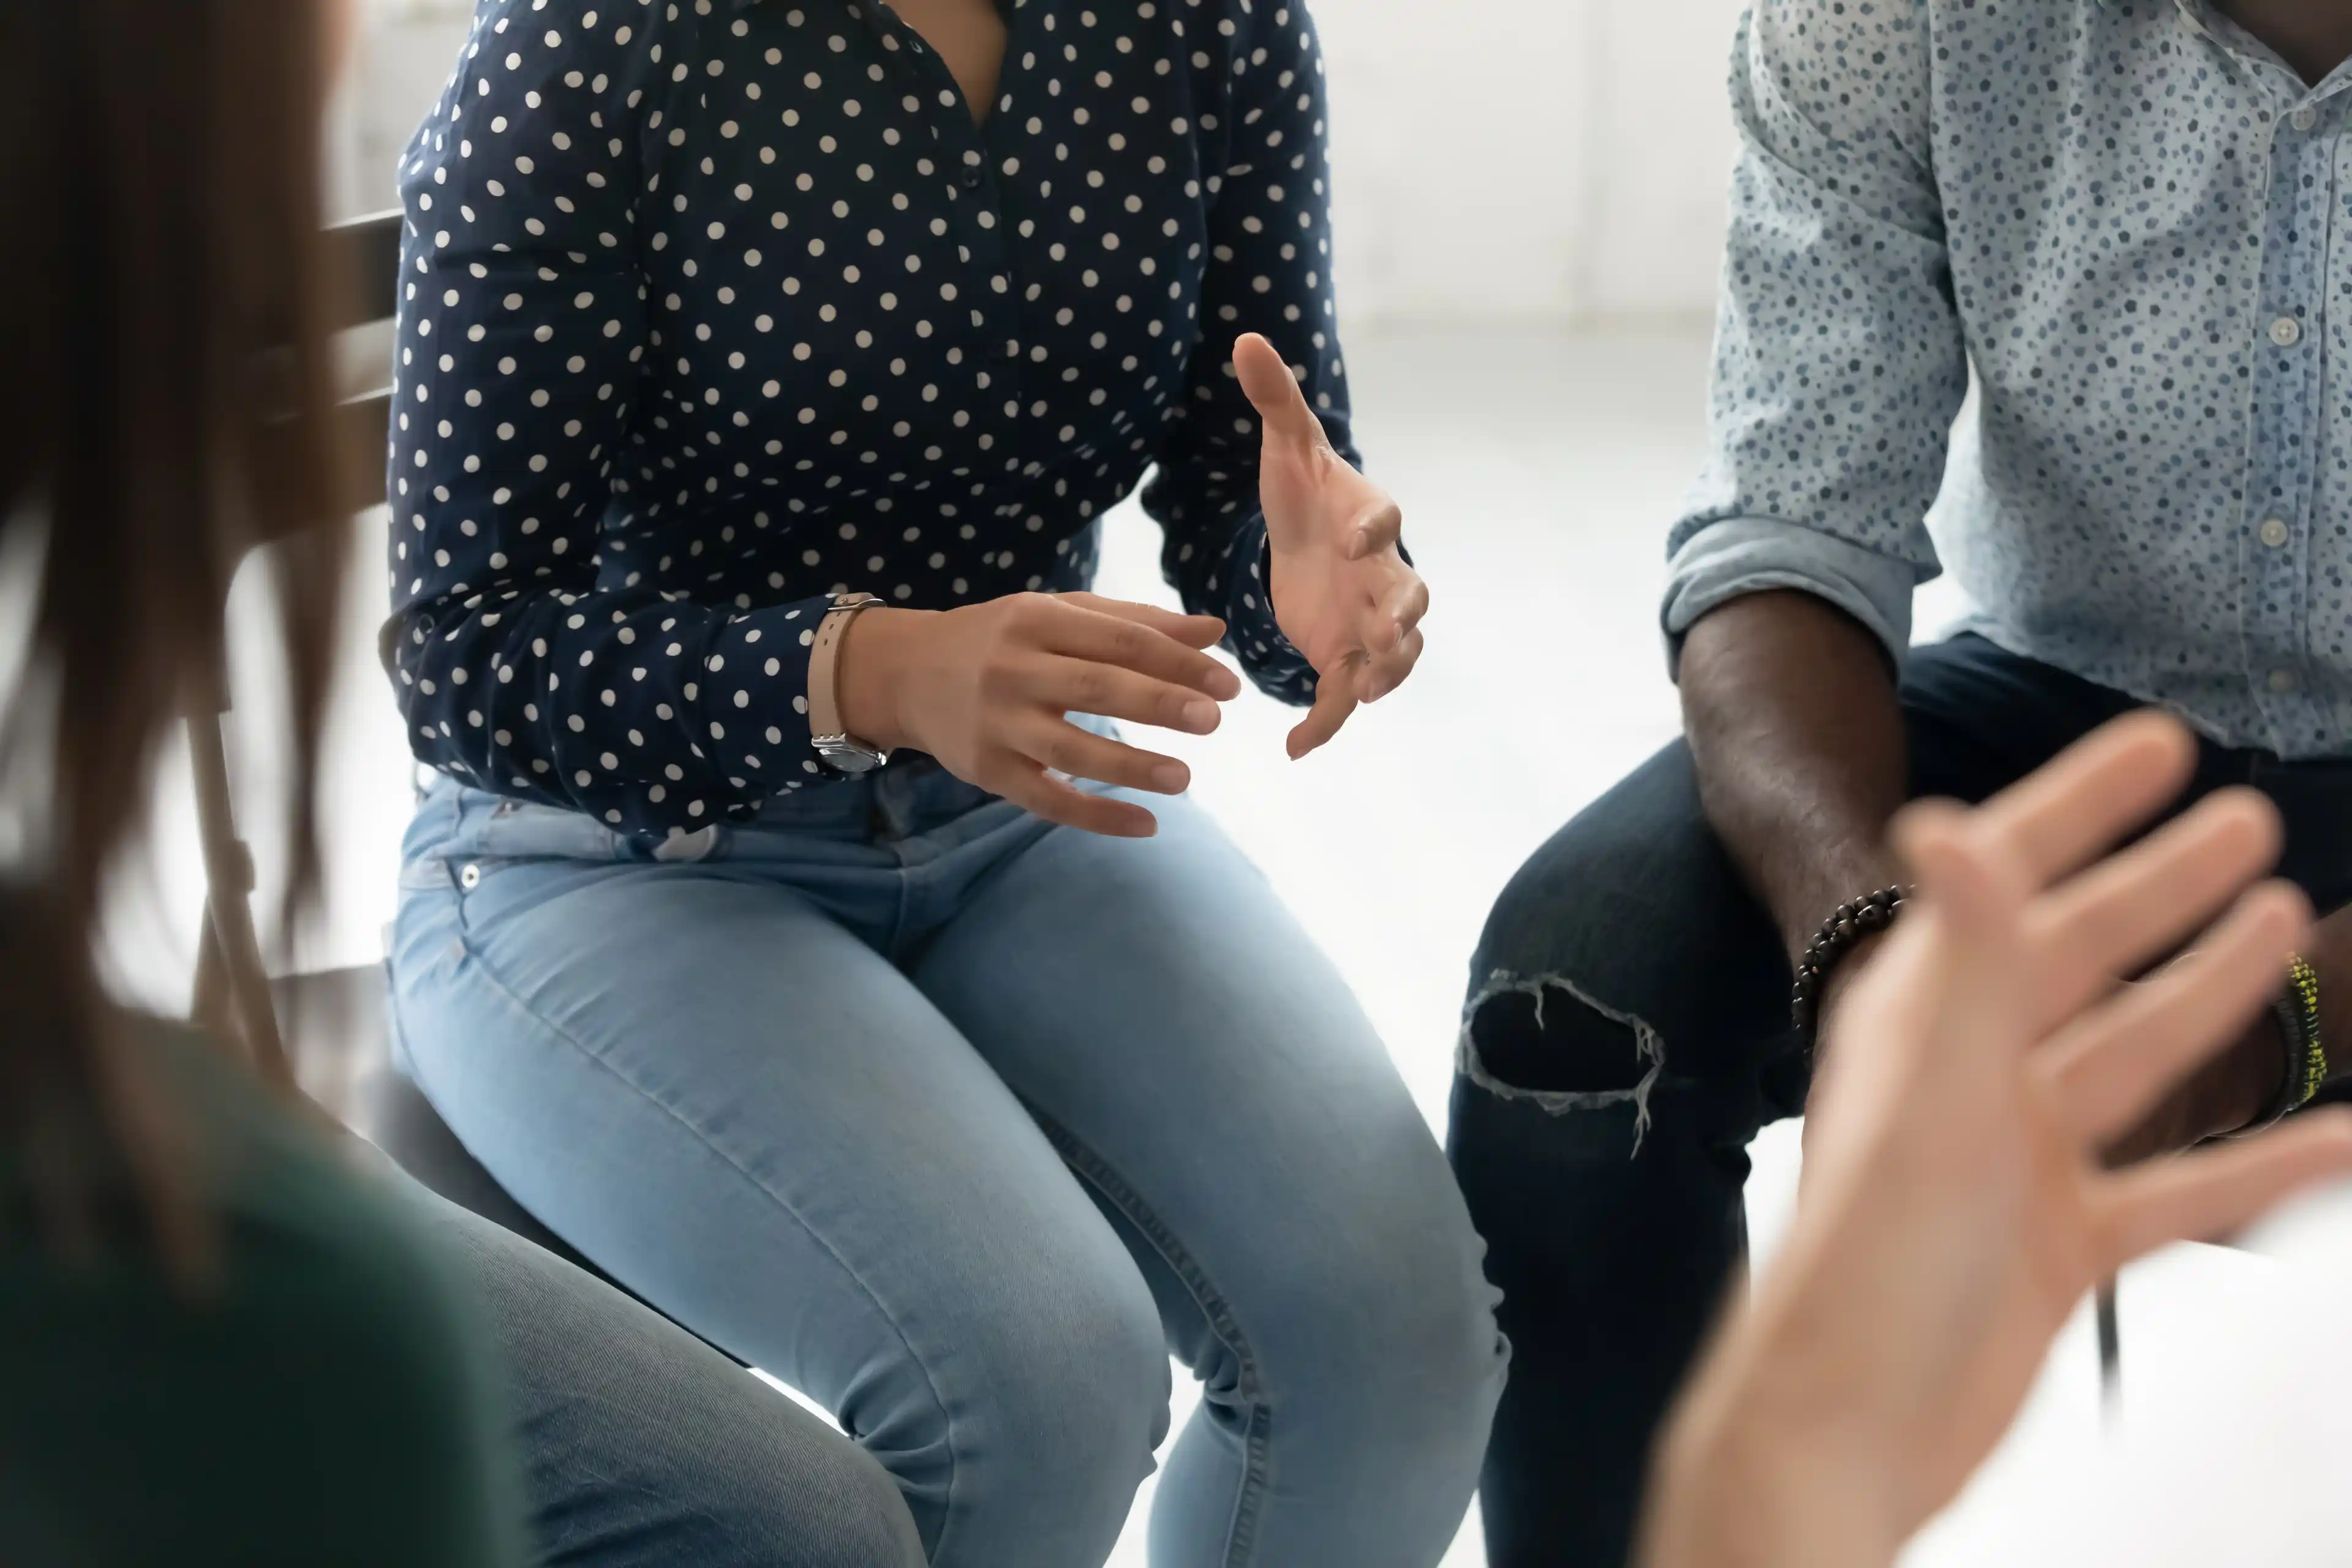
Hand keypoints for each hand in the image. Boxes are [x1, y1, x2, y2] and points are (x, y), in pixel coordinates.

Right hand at [836, 591, 1242, 837]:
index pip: (1119, 639)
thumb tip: (1215, 632)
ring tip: (1184, 778)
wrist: (907, 673)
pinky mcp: (986, 771)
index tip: (1227, 684)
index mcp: (1038, 619)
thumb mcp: (1059, 615)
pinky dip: (1097, 817)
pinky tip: (1145, 826)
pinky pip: (1046, 801)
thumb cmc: (1001, 641)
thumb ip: (1136, 623)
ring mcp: (997, 723)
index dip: (1177, 661)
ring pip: (1071, 750)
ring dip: (1131, 766)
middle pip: (1097, 687)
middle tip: (1214, 721)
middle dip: (1159, 703)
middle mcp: (1014, 668)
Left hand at [1234, 333, 1428, 758]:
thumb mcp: (1284, 448)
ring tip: (1359, 697)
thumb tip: (1245, 338)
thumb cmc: (1305, 492)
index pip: (1384, 519)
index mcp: (1369, 519)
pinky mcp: (1349, 659)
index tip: (1354, 536)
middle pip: (1411, 598)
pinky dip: (1326, 724)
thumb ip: (1274, 400)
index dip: (1375, 527)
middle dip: (1404, 616)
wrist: (1310, 543)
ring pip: (1395, 657)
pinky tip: (1294, 748)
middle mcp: (1384, 574)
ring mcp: (1372, 623)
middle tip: (1391, 633)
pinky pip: (1346, 698)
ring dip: (1382, 677)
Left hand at [1644, 713, 2351, 1567]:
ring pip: (2137, 1056)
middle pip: (2082, 952)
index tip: (2162, 740)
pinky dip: (2255, 1161)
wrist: (1848, 1427)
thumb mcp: (1932, 1100)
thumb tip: (1945, 817)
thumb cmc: (1868, 1266)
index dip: (2080, 802)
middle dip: (2161, 884)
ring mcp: (2018, 1161)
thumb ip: (1958, 962)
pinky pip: (2179, 1188)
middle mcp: (1969, 1076)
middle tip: (2248, 817)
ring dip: (2208, 992)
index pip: (2007, 877)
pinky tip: (2339, 1138)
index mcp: (1924, 1021)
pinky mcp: (2058, 1244)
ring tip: (2283, 921)